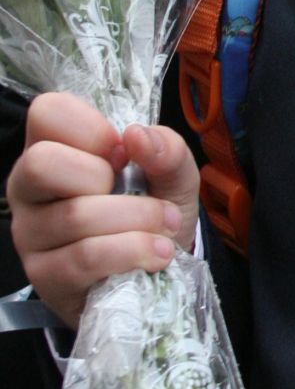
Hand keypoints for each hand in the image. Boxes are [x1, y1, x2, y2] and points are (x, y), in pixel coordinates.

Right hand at [7, 94, 200, 327]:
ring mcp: (30, 234)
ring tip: (165, 228)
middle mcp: (28, 188)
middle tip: (133, 192)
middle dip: (103, 177)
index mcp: (53, 147)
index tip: (122, 154)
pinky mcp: (44, 276)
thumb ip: (166, 149)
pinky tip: (157, 253)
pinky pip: (86, 257)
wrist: (156, 272)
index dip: (91, 128)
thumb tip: (138, 136)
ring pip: (75, 215)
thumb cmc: (152, 210)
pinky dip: (133, 251)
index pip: (46, 112)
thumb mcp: (172, 174)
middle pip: (41, 162)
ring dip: (138, 220)